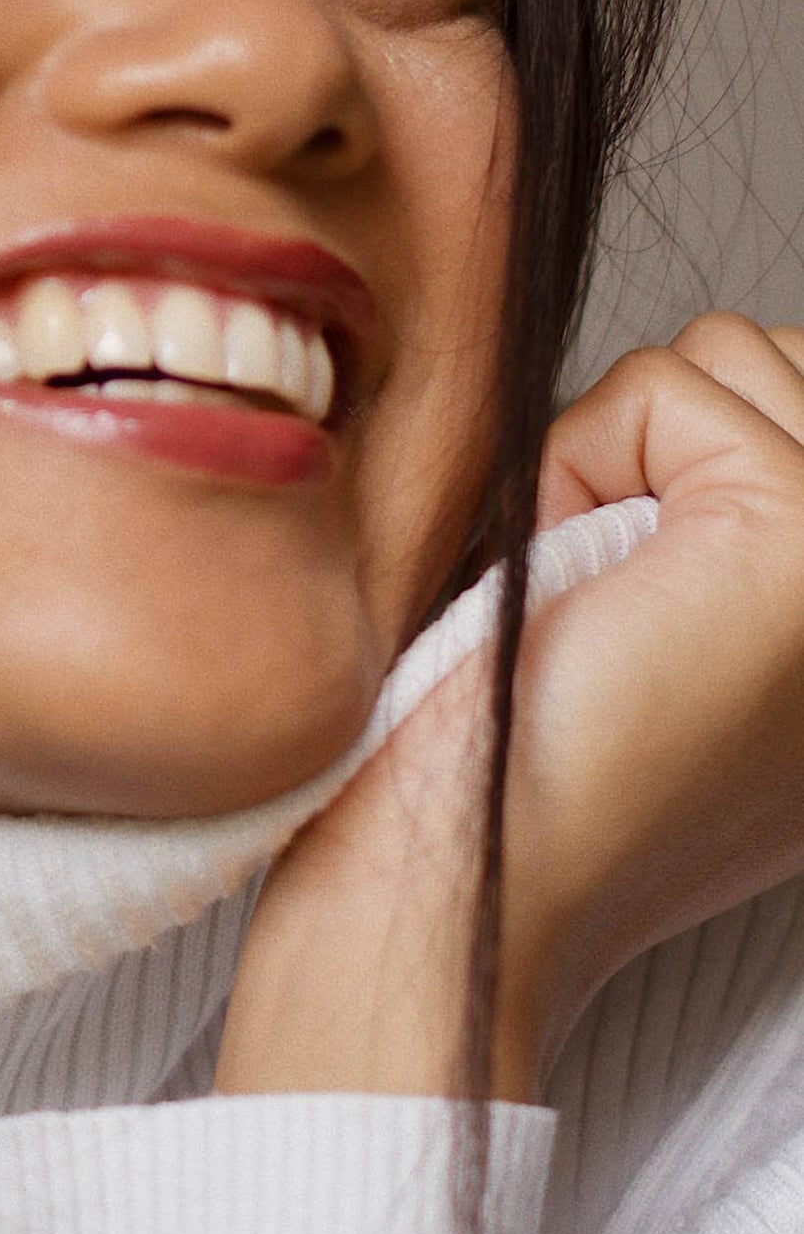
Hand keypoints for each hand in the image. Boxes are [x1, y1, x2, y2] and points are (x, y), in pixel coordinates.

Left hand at [217, 313, 803, 1100]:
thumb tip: (743, 385)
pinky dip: (572, 465)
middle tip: (603, 585)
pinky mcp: (797, 533)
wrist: (462, 877)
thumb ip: (730, 520)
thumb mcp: (680, 630)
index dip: (690, 449)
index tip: (636, 580)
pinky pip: (660, 385)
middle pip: (780, 360)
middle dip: (656, 436)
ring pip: (722, 357)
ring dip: (611, 450)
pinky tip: (566, 586)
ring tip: (588, 588)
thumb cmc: (519, 754)